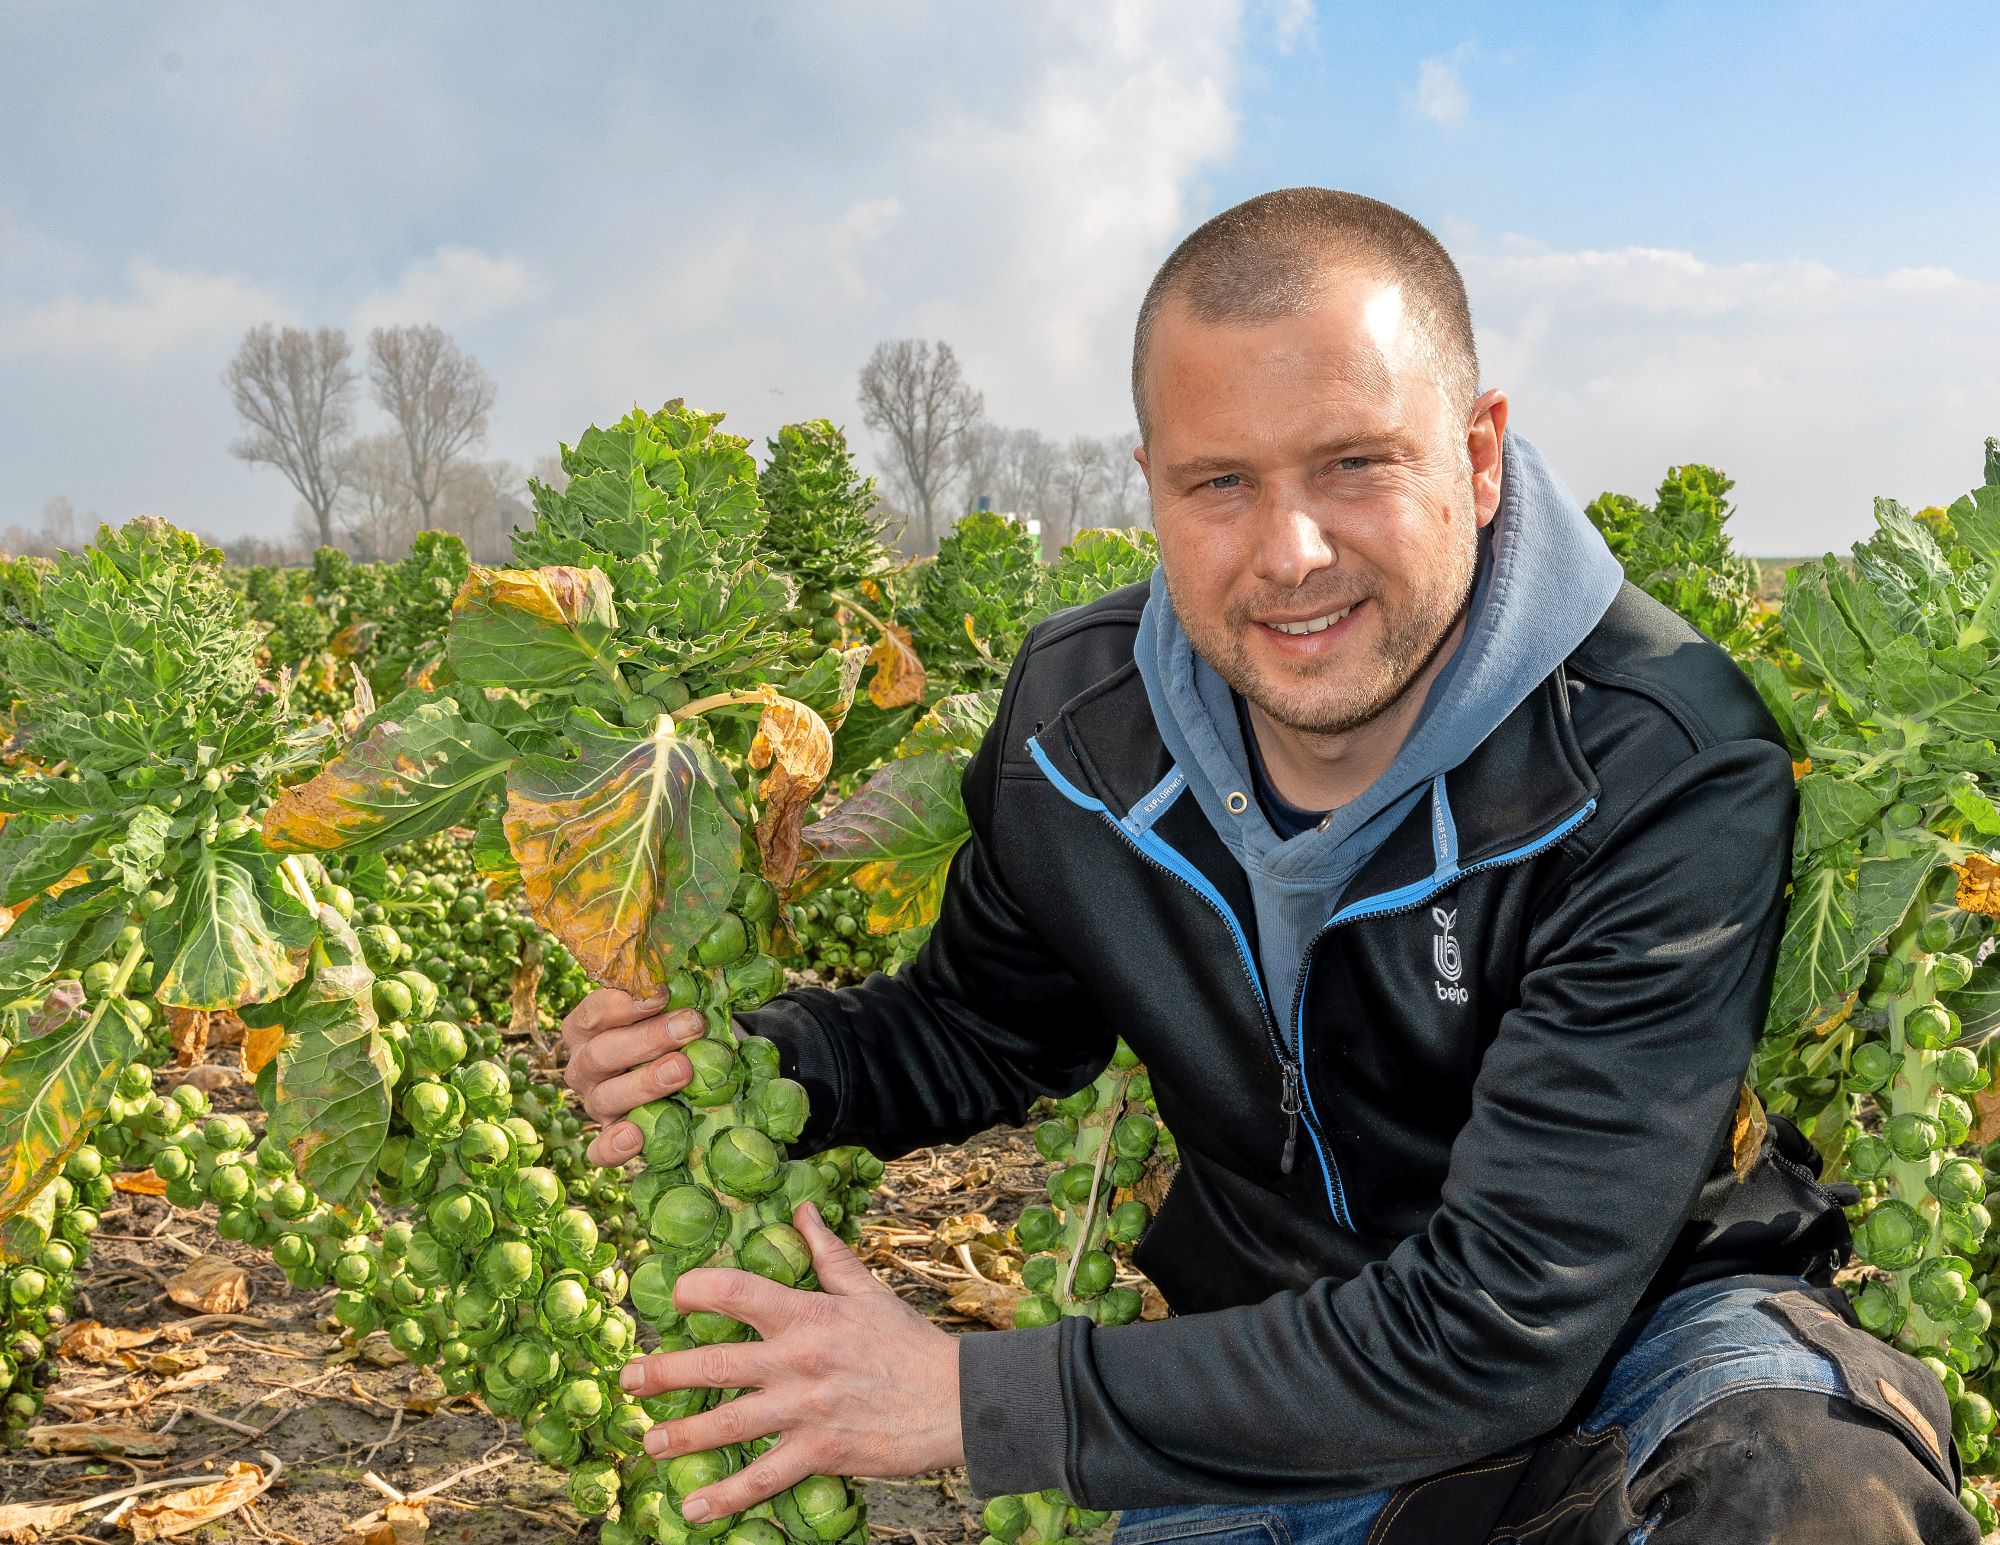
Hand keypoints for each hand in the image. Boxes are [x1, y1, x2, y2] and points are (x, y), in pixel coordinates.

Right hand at [561, 988, 707, 1164]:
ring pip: (606, 1096)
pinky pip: (601, 1149)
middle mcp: (584, 1064)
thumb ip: (675, 992)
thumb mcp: (671, 1004)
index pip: (595, 1011)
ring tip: (684, 1069)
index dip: (626, 1002)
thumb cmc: (672, 1027)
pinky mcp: (610, 1137)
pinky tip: (636, 1135)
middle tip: (691, 1025)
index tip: (662, 993)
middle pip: (603, 1052)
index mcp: (588, 1026)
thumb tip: (697, 973)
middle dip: (649, 1039)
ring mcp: (595, 1102)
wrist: (686, 1067)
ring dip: (645, 1082)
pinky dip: (615, 1146)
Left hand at [619, 1202, 963, 1522]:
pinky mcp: (820, 1451)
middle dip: (664, 1373)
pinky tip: (693, 1508)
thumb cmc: (909, 1343)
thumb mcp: (867, 1290)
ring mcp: (805, 1409)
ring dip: (682, 1436)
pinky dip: (726, 1496)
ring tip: (648, 1443)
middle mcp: (797, 1360)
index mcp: (807, 1314)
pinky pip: (764, 1478)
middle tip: (627, 1379)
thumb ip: (827, 1252)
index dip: (697, 1290)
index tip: (673, 1299)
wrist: (958, 1400)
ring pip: (728, 1425)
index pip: (737, 1290)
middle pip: (715, 1364)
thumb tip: (800, 1210)